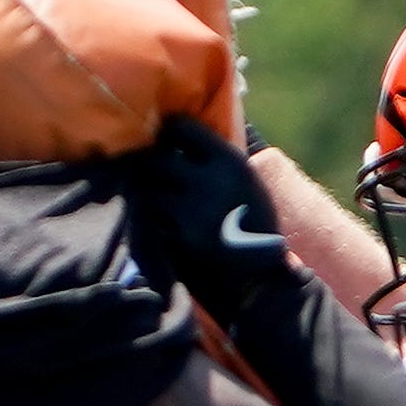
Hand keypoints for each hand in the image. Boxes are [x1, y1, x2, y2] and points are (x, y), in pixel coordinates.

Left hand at [115, 118, 295, 329]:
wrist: (259, 278)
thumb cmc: (253, 223)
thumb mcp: (246, 179)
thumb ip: (215, 157)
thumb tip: (175, 127)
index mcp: (229, 162)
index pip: (179, 127)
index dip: (169, 132)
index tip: (167, 140)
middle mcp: (208, 183)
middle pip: (155, 158)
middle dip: (153, 166)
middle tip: (157, 173)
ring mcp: (189, 214)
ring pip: (146, 191)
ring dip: (150, 196)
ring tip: (162, 201)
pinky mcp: (175, 240)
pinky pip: (148, 220)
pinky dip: (152, 222)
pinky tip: (167, 226)